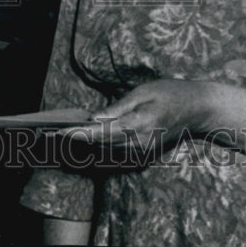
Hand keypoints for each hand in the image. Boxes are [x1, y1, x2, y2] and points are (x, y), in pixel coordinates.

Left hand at [65, 79, 245, 169]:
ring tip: (56, 140)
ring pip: (105, 152)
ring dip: (81, 148)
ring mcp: (141, 152)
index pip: (101, 132)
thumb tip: (95, 118)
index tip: (58, 133)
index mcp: (138, 125)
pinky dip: (96, 149)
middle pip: (99, 146)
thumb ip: (118, 108)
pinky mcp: (142, 154)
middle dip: (73, 142)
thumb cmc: (171, 93)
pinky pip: (115, 153)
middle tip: (46, 136)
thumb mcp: (144, 92)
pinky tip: (79, 143)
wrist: (199, 110)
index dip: (78, 134)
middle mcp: (138, 144)